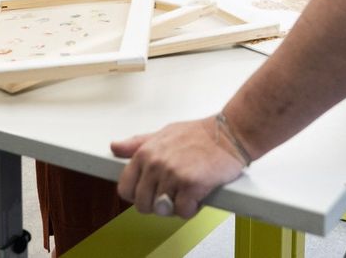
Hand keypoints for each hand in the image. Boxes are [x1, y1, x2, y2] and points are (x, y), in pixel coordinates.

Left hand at [112, 117, 244, 217]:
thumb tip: (115, 147)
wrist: (229, 133)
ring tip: (186, 193)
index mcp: (145, 153)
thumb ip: (137, 144)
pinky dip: (190, 208)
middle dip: (157, 204)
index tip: (150, 193)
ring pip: (162, 209)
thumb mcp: (164, 133)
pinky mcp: (191, 185)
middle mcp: (156, 164)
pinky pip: (182, 211)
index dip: (137, 195)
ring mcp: (173, 174)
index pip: (125, 188)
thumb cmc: (200, 134)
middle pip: (142, 204)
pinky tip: (197, 196)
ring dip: (175, 206)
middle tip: (173, 193)